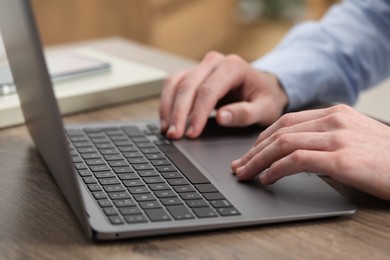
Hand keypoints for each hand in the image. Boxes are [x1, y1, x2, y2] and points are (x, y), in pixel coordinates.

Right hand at [159, 51, 287, 138]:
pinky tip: (166, 120)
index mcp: (234, 67)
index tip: (192, 133)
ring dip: (168, 107)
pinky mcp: (192, 74)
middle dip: (178, 113)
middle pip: (188, 85)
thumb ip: (245, 113)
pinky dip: (167, 102)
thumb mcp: (265, 109)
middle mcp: (214, 62)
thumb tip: (221, 117)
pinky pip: (173, 84)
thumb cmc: (265, 98)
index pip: (209, 90)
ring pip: (176, 83)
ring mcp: (201, 66)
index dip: (198, 113)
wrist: (263, 87)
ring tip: (167, 130)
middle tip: (173, 135)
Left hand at [232, 104, 389, 200]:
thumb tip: (294, 154)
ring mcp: (338, 137)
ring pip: (283, 144)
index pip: (286, 121)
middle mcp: (334, 120)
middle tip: (238, 165)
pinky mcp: (343, 159)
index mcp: (336, 113)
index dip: (262, 137)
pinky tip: (266, 179)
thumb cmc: (386, 158)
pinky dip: (276, 169)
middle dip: (253, 150)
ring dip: (257, 160)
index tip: (249, 152)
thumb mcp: (354, 139)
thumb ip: (326, 139)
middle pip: (279, 131)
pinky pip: (297, 160)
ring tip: (244, 173)